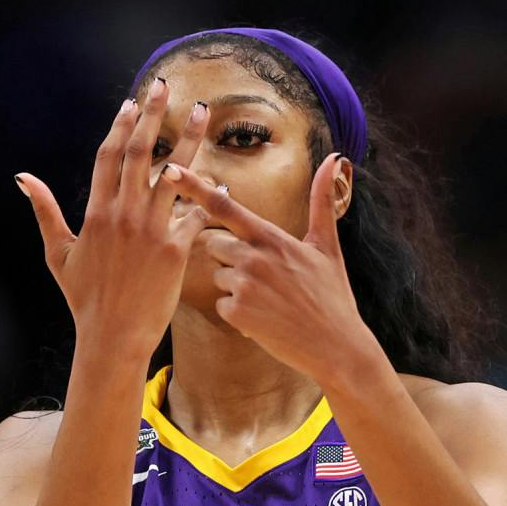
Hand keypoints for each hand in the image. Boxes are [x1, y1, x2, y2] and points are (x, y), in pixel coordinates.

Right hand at [17, 77, 210, 360]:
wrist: (112, 336)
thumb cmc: (84, 298)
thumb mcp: (57, 253)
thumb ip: (44, 211)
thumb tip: (23, 177)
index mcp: (96, 213)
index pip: (108, 156)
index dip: (120, 126)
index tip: (131, 103)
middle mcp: (124, 215)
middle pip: (140, 152)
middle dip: (152, 115)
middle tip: (163, 86)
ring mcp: (151, 230)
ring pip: (174, 173)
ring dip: (190, 138)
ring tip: (203, 112)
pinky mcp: (175, 249)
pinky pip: (196, 212)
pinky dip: (209, 194)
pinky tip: (221, 178)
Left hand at [165, 153, 382, 383]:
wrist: (336, 346)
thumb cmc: (332, 296)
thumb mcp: (327, 246)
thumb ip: (321, 202)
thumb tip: (334, 158)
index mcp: (272, 236)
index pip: (225, 206)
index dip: (194, 187)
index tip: (170, 170)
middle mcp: (255, 256)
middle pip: (214, 245)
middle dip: (230, 258)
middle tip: (264, 277)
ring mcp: (244, 284)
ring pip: (218, 276)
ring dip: (235, 288)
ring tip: (269, 300)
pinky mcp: (237, 312)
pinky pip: (221, 305)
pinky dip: (239, 313)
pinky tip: (264, 319)